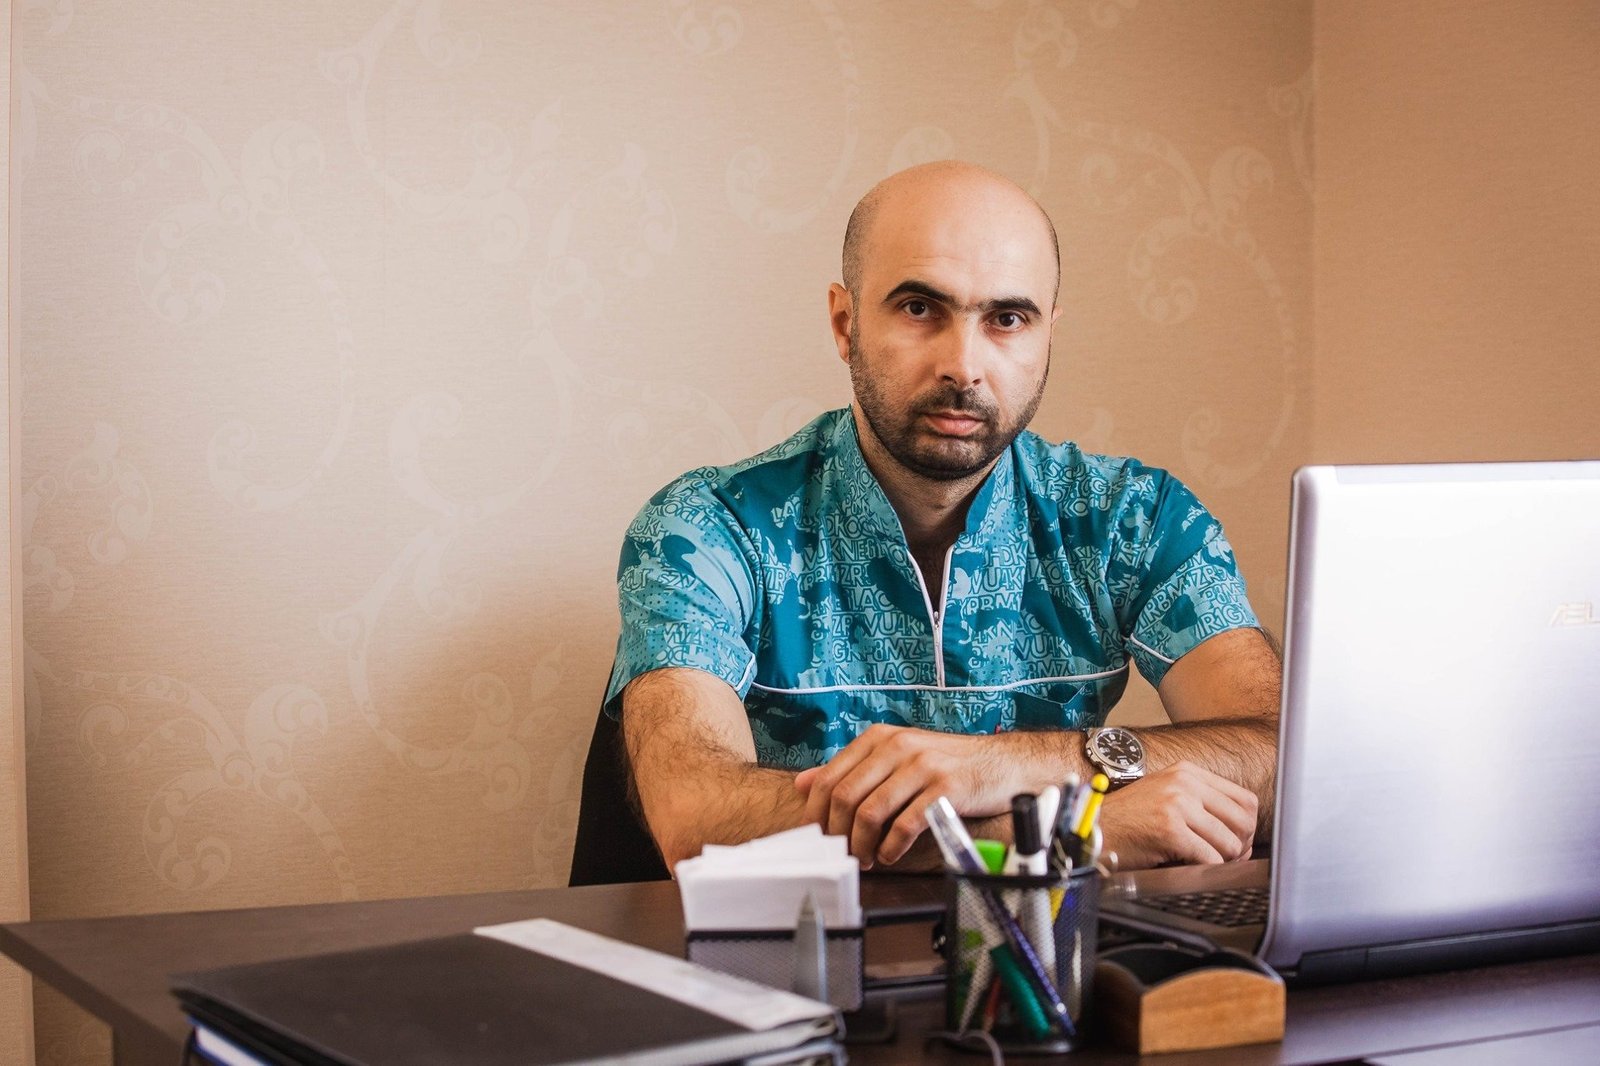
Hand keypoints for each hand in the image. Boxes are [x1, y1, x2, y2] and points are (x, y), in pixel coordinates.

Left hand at [793, 724, 1025, 867]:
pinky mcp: (946, 789)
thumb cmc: (946, 764)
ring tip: (867, 858)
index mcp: (879, 738)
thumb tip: (803, 783)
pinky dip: (892, 847)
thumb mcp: (896, 757)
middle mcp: (898, 746)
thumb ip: (850, 768)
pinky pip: (905, 825)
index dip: (817, 812)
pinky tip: (891, 855)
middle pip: (845, 796)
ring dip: (863, 844)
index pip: (829, 777)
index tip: (818, 836)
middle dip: (838, 833)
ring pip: (871, 812)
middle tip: (844, 853)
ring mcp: (922, 766)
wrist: (1003, 763)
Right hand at [1098, 760, 1256, 869]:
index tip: (1239, 840)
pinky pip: (1210, 857)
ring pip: (1230, 842)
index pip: (1244, 799)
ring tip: (1208, 862)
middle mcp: (1184, 783)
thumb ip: (1201, 800)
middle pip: (1243, 820)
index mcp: (1187, 771)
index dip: (1248, 826)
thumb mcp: (1166, 794)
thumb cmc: (1130, 817)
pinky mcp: (1170, 830)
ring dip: (1225, 860)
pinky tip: (1193, 866)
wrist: (1095, 828)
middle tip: (1228, 857)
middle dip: (1242, 845)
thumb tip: (1241, 828)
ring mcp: (1177, 805)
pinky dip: (1208, 869)